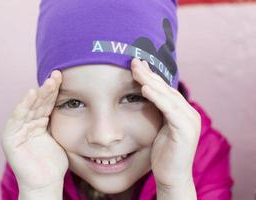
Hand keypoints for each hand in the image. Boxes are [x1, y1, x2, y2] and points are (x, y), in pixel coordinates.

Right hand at [1, 70, 68, 192]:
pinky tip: (31, 94)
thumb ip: (60, 121)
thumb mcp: (60, 136)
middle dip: (48, 88)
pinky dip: (23, 106)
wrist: (46, 182)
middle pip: (38, 102)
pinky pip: (16, 119)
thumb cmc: (54, 162)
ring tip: (49, 82)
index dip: (54, 90)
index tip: (63, 76)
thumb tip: (74, 103)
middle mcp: (28, 123)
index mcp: (40, 122)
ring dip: (38, 94)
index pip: (47, 103)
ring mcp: (18, 130)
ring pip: (29, 107)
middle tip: (58, 74)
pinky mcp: (10, 138)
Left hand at [131, 58, 200, 186]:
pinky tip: (145, 89)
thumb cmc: (162, 153)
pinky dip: (157, 98)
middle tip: (134, 61)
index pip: (164, 89)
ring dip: (150, 82)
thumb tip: (145, 95)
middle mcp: (188, 112)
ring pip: (167, 96)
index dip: (150, 76)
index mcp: (181, 111)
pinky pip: (169, 110)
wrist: (171, 176)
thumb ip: (157, 111)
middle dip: (149, 74)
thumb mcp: (158, 127)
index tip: (137, 65)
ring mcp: (190, 120)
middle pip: (165, 89)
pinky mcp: (186, 130)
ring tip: (136, 70)